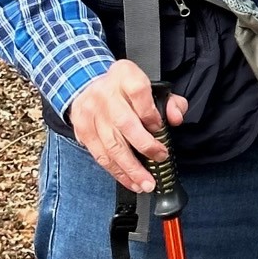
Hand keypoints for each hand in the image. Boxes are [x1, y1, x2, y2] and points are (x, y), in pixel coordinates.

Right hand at [69, 61, 187, 193]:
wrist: (88, 86)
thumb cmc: (125, 90)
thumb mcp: (151, 86)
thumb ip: (170, 102)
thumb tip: (175, 119)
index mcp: (124, 76)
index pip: (138, 92)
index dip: (150, 112)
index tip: (159, 127)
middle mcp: (104, 93)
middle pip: (124, 122)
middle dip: (144, 146)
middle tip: (159, 158)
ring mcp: (90, 112)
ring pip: (111, 144)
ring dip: (130, 168)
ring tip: (145, 182)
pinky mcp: (82, 130)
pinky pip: (100, 155)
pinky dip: (116, 171)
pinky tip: (130, 180)